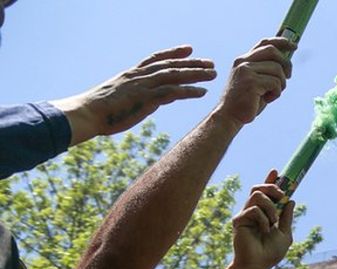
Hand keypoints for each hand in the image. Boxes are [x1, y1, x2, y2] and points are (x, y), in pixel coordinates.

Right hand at [51, 46, 216, 145]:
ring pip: (173, 75)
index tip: (189, 49)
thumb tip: (155, 99)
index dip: (173, 53)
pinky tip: (202, 92)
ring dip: (195, 74)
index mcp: (131, 74)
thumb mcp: (120, 98)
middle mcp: (138, 76)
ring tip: (212, 74)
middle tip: (210, 62)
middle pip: (170, 65)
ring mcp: (142, 86)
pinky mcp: (144, 98)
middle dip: (191, 63)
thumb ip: (138, 95)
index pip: (155, 59)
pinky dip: (188, 91)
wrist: (86, 113)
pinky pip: (171, 92)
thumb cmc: (100, 111)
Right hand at [214, 38, 294, 125]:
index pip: (264, 43)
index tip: (294, 45)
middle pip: (273, 51)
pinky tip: (267, 99)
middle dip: (286, 63)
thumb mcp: (256, 81)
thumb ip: (266, 70)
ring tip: (271, 94)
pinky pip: (276, 83)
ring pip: (277, 69)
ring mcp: (246, 70)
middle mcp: (243, 61)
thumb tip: (286, 63)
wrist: (229, 115)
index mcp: (243, 59)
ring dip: (281, 84)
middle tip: (289, 76)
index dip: (281, 41)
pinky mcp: (252, 82)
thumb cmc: (246, 101)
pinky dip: (276, 93)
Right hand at [231, 170, 293, 268]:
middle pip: (258, 188)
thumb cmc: (270, 252)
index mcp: (264, 213)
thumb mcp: (285, 233)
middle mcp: (253, 211)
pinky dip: (263, 220)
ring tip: (273, 222)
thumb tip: (291, 200)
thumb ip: (287, 217)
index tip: (276, 171)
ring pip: (256, 196)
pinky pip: (253, 210)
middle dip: (272, 187)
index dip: (270, 181)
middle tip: (282, 196)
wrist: (258, 265)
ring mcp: (245, 215)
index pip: (266, 193)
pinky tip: (264, 231)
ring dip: (270, 208)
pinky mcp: (238, 220)